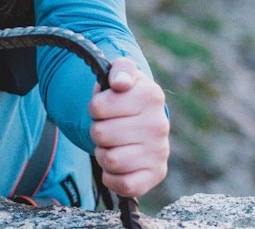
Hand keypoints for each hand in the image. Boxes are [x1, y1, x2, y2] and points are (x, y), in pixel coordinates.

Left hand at [88, 57, 169, 197]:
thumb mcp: (122, 72)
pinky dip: (112, 177)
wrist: (144, 118)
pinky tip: (117, 165)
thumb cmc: (126, 95)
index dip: (94, 108)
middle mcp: (159, 124)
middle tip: (108, 127)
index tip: (104, 106)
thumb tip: (120, 83)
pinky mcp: (156, 174)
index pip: (97, 107)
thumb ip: (120, 69)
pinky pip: (124, 185)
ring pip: (110, 160)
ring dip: (103, 153)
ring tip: (112, 144)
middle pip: (100, 134)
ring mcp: (160, 151)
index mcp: (150, 95)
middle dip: (97, 131)